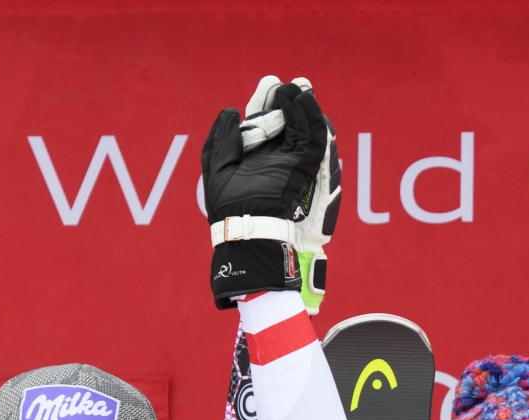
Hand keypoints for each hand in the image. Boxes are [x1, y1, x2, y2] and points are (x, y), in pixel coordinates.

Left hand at [202, 76, 341, 309]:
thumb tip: (230, 110)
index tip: (270, 82)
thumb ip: (221, 139)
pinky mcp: (304, 170)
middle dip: (287, 99)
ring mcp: (291, 164)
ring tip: (301, 86)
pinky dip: (313, 122)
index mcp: (252, 155)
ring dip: (303, 106)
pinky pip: (312, 143)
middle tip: (289, 81)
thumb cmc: (227, 207)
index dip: (266, 100)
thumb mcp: (215, 169)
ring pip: (301, 129)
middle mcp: (273, 158)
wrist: (247, 230)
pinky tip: (307, 103)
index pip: (262, 121)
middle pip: (284, 121)